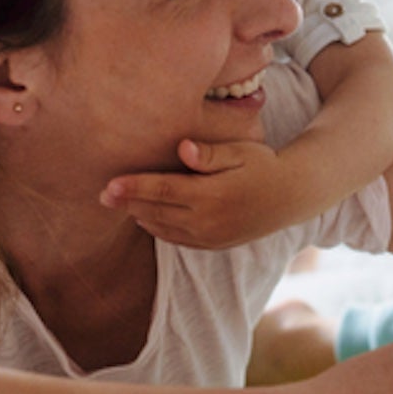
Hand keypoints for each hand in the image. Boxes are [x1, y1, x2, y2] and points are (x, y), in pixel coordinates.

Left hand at [101, 139, 305, 248]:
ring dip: (140, 215)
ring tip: (119, 203)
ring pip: (163, 228)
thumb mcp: (241, 151)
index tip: (108, 186)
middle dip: (128, 203)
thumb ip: (209, 154)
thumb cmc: (263, 164)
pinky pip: (177, 239)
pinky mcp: (213, 244)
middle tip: (101, 195)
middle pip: (157, 211)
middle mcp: (208, 221)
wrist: (291, 196)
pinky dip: (158, 229)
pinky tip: (146, 216)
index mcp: (212, 195)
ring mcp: (210, 236)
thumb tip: (182, 148)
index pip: (163, 191)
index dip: (133, 188)